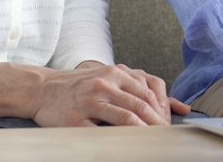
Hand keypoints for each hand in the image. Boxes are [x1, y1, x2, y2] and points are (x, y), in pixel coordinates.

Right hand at [0, 61, 189, 126]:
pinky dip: (116, 143)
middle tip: (166, 139)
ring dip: (144, 133)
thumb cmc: (81, 85)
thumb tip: (179, 107)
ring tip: (154, 144)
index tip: (170, 125)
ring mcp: (89, 101)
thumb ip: (141, 88)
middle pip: (141, 106)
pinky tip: (126, 149)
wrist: (42, 89)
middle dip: (158, 125)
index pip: (149, 91)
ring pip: (125, 118)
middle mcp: (104, 84)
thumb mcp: (111, 78)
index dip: (163, 110)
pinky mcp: (75, 120)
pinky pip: (100, 134)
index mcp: (115, 73)